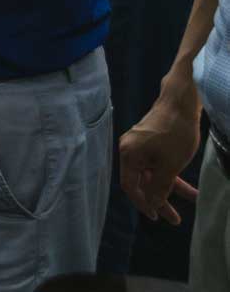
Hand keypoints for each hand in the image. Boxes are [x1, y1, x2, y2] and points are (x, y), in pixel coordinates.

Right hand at [120, 88, 202, 223]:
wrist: (181, 102)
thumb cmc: (175, 134)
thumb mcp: (170, 166)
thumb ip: (159, 187)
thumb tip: (151, 204)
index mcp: (129, 154)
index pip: (130, 186)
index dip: (142, 203)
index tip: (157, 216)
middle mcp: (130, 149)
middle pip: (142, 181)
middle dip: (160, 199)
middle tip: (175, 218)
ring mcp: (140, 144)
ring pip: (153, 172)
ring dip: (171, 186)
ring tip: (193, 197)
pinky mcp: (150, 140)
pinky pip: (158, 162)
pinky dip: (171, 173)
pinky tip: (188, 181)